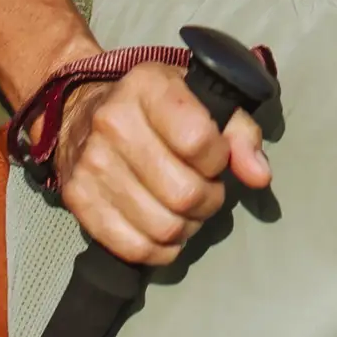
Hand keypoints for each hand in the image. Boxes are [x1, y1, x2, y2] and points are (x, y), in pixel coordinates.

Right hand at [52, 56, 272, 265]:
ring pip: (162, 226)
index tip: (215, 157)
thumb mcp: (202, 99)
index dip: (219, 159)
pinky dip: (159, 250)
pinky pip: (133, 247)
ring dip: (187, 227)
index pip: (199, 140)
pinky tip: (165, 231)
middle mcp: (113, 122)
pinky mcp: (77, 199)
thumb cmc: (156, 106)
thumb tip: (259, 176)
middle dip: (208, 200)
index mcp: (147, 86)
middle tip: (206, 191)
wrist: (83, 112)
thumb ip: (240, 132)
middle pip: (184, 192)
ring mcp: (91, 164)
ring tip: (186, 210)